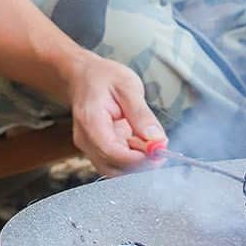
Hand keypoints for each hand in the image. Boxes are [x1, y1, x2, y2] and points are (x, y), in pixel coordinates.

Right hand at [63, 51, 167, 176]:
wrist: (83, 75)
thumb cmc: (104, 77)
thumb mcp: (128, 87)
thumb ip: (142, 115)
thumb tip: (157, 140)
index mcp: (91, 121)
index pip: (111, 152)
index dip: (137, 158)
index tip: (159, 152)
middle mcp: (85, 139)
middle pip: (112, 166)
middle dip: (139, 164)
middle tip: (161, 150)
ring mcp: (88, 146)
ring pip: (113, 169)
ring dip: (136, 164)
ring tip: (152, 145)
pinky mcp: (96, 149)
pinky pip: (114, 163)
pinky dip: (130, 160)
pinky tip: (142, 145)